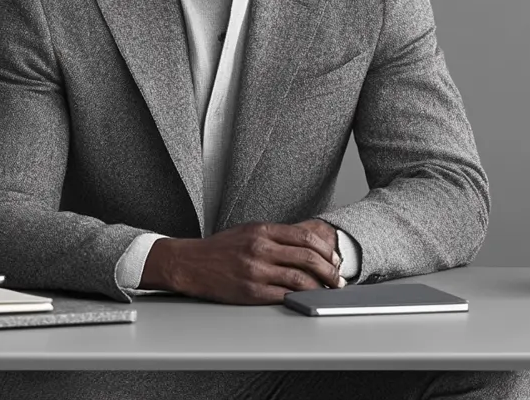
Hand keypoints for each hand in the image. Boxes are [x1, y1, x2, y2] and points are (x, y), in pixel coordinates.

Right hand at [141, 221, 343, 304]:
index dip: (326, 249)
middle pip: (308, 257)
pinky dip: (300, 298)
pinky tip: (307, 299)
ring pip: (300, 278)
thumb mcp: (248, 231)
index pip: (305, 237)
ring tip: (328, 291)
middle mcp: (261, 248)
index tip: (334, 259)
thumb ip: (275, 236)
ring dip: (320, 287)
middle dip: (329, 270)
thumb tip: (305, 244)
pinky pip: (283, 295)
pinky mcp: (251, 291)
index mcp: (262, 231)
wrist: (190, 263)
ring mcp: (256, 271)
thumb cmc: (220, 249)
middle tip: (339, 279)